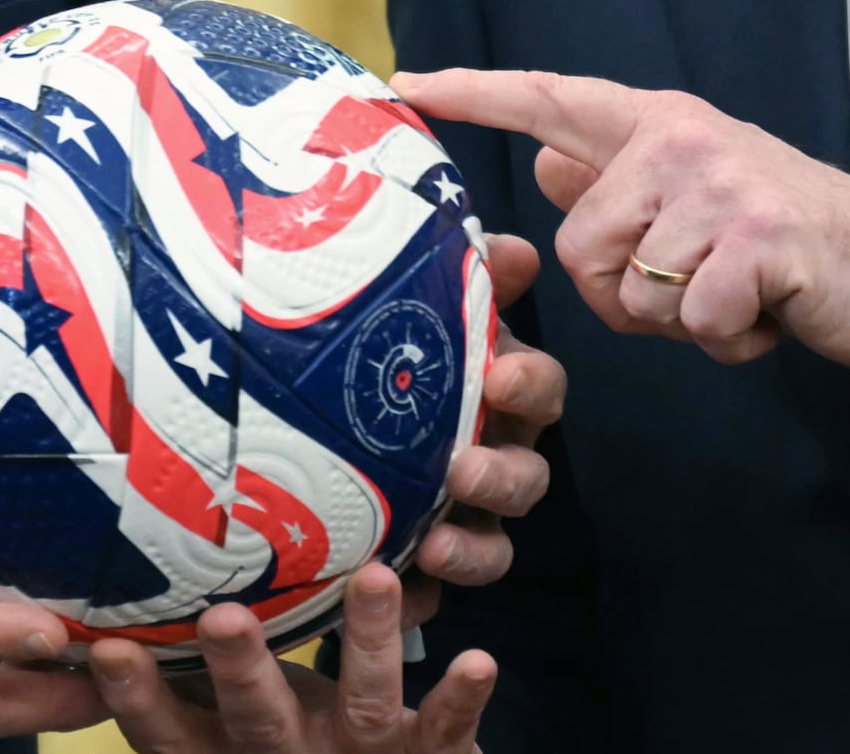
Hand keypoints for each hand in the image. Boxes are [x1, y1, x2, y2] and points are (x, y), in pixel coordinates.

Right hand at [90, 563, 495, 753]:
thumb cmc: (286, 741)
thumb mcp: (226, 722)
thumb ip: (188, 673)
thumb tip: (114, 587)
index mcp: (229, 752)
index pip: (171, 734)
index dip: (138, 698)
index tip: (105, 649)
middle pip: (259, 721)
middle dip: (241, 669)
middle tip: (223, 617)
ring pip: (364, 708)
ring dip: (370, 644)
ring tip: (375, 579)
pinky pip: (444, 732)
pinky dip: (460, 699)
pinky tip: (477, 661)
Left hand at [395, 70, 849, 373]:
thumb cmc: (792, 247)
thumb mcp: (700, 200)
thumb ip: (622, 185)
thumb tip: (548, 169)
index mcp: (662, 123)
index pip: (550, 98)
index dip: (474, 93)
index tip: (403, 84)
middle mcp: (685, 139)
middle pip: (577, 244)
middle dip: (624, 295)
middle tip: (697, 286)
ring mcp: (723, 185)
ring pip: (630, 292)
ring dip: (682, 322)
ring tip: (740, 293)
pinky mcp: (758, 241)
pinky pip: (693, 322)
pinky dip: (730, 341)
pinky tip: (768, 314)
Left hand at [399, 233, 560, 623]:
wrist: (307, 428)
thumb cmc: (382, 357)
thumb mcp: (415, 308)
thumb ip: (466, 278)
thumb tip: (516, 250)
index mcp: (498, 396)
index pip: (542, 389)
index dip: (532, 385)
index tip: (500, 378)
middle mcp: (493, 458)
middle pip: (528, 479)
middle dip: (502, 477)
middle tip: (461, 470)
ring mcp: (464, 518)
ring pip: (494, 546)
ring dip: (473, 549)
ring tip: (432, 546)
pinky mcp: (422, 568)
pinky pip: (432, 596)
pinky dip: (417, 599)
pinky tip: (389, 591)